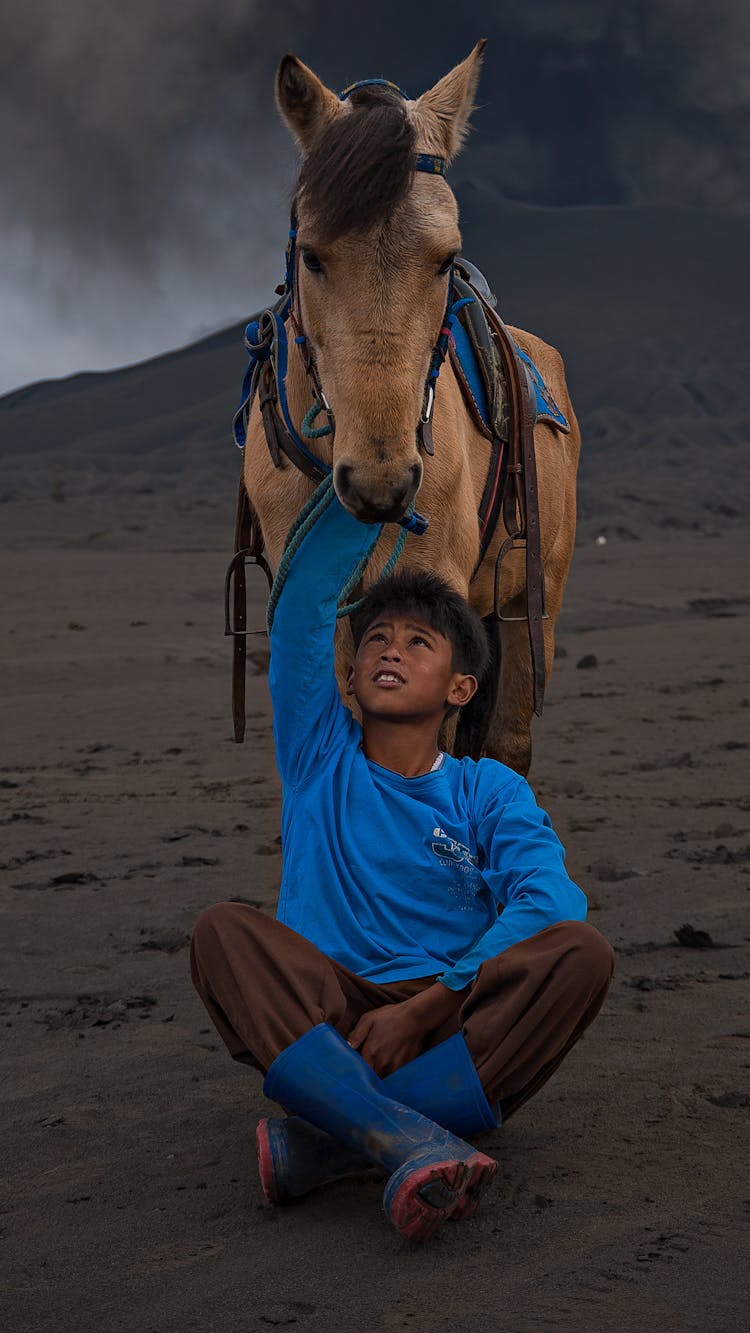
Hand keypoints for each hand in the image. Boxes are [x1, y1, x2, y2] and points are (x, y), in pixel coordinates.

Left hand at [347, 983, 467, 1077]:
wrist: (417, 1017)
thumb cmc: (391, 1016)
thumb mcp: (369, 1019)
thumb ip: (356, 1035)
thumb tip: (345, 1048)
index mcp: (371, 1053)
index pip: (358, 1072)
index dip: (353, 1074)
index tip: (350, 1073)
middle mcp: (382, 1064)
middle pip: (370, 1081)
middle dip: (364, 1079)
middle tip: (360, 1075)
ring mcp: (395, 1068)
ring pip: (382, 1081)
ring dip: (377, 1079)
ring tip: (374, 1072)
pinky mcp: (404, 1069)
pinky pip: (393, 1078)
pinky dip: (388, 1076)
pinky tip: (387, 1067)